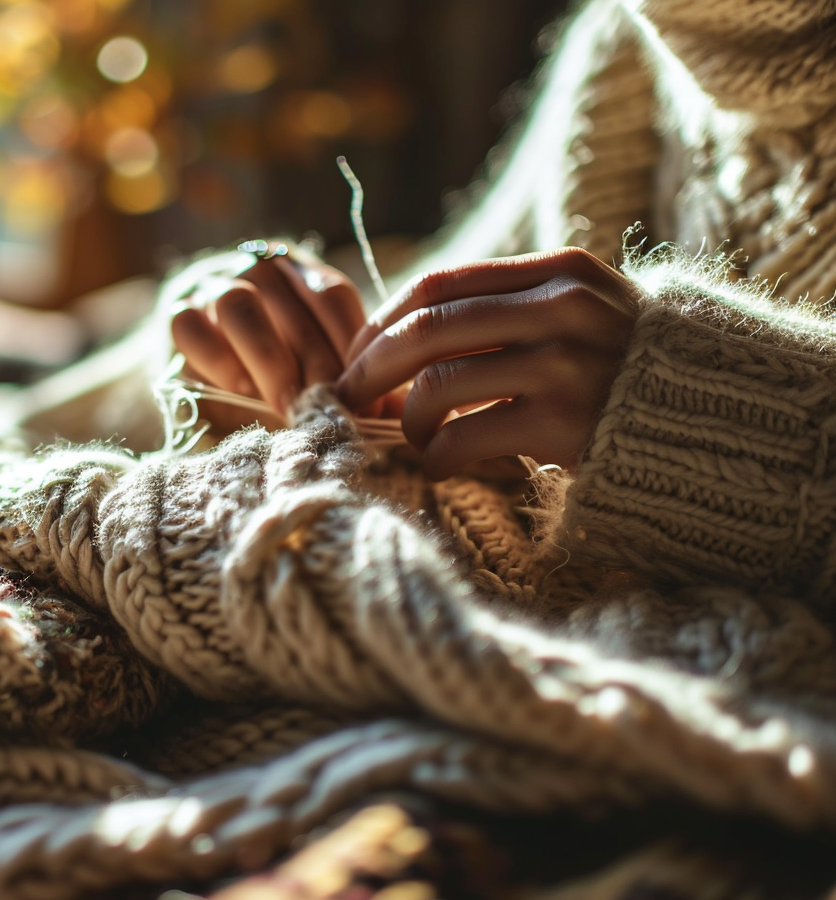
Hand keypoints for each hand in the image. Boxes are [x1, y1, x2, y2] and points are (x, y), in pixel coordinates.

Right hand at [169, 243, 369, 435]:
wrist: (193, 365)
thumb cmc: (264, 371)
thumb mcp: (310, 369)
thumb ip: (349, 385)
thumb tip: (399, 415)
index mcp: (299, 272)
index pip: (333, 295)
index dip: (351, 348)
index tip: (366, 399)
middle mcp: (255, 265)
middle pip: (293, 306)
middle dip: (317, 366)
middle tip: (330, 412)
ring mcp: (210, 283)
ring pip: (240, 305)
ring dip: (269, 361)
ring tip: (288, 405)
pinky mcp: (174, 311)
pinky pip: (192, 326)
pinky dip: (219, 361)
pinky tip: (239, 390)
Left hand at [336, 248, 638, 477]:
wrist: (716, 420)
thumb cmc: (627, 370)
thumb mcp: (583, 312)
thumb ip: (511, 305)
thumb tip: (403, 329)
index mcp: (560, 271)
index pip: (439, 283)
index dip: (384, 320)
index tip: (358, 352)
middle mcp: (562, 309)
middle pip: (426, 328)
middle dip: (371, 366)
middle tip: (346, 396)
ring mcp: (565, 366)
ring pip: (438, 384)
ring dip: (406, 418)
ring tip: (412, 436)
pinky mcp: (565, 425)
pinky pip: (464, 439)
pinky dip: (436, 456)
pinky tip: (438, 466)